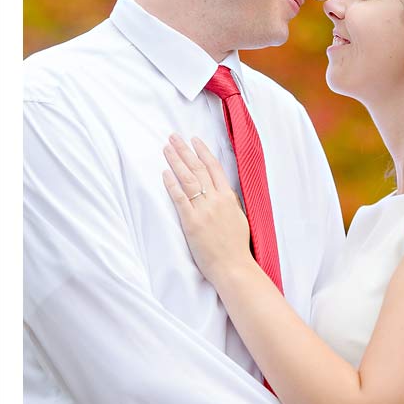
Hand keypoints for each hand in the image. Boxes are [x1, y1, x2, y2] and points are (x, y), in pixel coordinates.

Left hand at [163, 134, 251, 283]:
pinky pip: (180, 199)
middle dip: (185, 150)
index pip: (214, 168)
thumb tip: (224, 193)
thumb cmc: (236, 247)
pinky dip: (172, 184)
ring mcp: (204, 210)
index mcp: (229, 198)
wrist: (234, 267)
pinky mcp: (192, 223)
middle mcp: (216, 200)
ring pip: (188, 179)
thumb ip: (230, 203)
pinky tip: (164, 173)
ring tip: (166, 149)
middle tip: (173, 137)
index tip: (194, 140)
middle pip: (198, 169)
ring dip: (176, 161)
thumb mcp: (239, 219)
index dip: (203, 152)